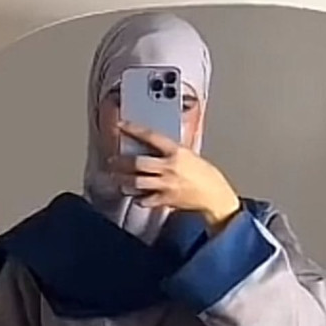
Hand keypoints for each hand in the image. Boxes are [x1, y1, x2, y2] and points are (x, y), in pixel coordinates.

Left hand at [109, 122, 240, 231]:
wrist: (214, 195)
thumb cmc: (205, 175)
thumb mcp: (189, 155)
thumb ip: (170, 152)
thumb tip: (153, 147)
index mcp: (176, 152)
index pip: (150, 136)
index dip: (133, 129)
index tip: (120, 125)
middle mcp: (169, 167)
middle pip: (138, 163)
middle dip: (121, 162)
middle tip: (111, 161)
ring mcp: (166, 185)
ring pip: (137, 182)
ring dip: (123, 181)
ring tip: (115, 179)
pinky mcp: (165, 200)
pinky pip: (145, 200)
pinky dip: (137, 198)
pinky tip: (133, 196)